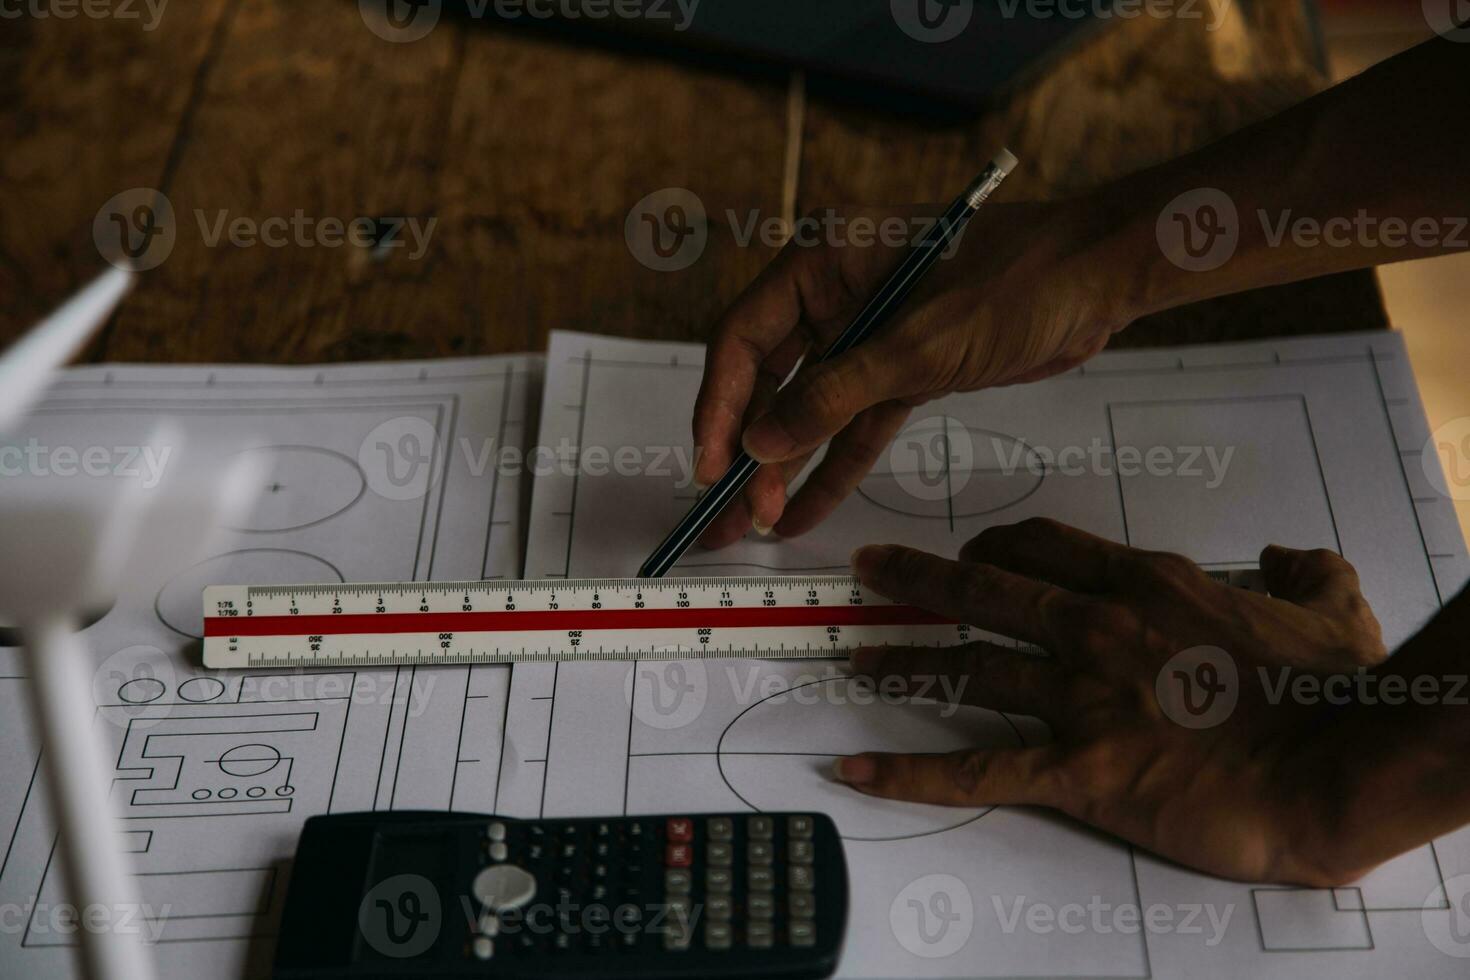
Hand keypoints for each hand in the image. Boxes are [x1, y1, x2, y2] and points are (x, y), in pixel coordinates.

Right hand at [691, 202, 1128, 546]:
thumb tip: (758, 445)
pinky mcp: (905, 370)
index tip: (710, 467)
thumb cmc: (1016, 283)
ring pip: (810, 411)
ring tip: (753, 527)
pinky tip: (803, 512)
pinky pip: (857, 425)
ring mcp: (869, 335)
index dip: (720, 406)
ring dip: (784, 468)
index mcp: (823, 258)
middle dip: (747, 449)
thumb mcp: (918, 345)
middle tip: (725, 515)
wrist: (1102, 277)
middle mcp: (835, 293)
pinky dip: (834, 467)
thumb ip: (834, 395)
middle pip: (769, 379)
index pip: (744, 336)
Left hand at [835, 518, 1392, 885]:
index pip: (1040, 545)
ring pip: (966, 668)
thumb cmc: (1335, 691)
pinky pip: (977, 769)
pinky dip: (910, 772)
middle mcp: (1096, 626)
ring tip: (856, 656)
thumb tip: (1290, 557)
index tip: (971, 552)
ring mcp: (1081, 695)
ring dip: (904, 662)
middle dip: (917, 577)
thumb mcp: (1334, 606)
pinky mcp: (1080, 767)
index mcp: (1145, 583)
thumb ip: (1305, 570)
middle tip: (870, 571)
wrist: (1336, 764)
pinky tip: (857, 770)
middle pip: (982, 589)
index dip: (993, 545)